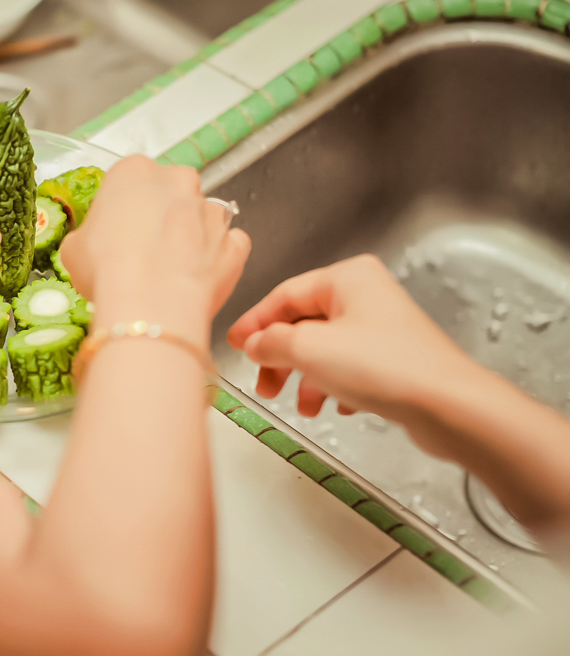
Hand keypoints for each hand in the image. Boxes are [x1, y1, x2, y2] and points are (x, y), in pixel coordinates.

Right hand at [60, 157, 250, 343]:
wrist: (149, 307)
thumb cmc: (107, 270)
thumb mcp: (74, 249)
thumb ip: (90, 236)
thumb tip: (94, 246)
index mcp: (134, 171)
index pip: (128, 181)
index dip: (121, 210)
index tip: (115, 232)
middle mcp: (178, 181)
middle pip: (169, 193)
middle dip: (160, 216)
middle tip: (142, 251)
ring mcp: (211, 211)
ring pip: (201, 218)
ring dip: (189, 237)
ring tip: (169, 272)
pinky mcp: (235, 244)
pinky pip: (228, 246)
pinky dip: (217, 259)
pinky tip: (197, 278)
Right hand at [227, 254, 480, 422]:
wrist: (448, 406)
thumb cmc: (388, 367)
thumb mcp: (309, 349)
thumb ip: (271, 343)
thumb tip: (254, 344)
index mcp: (347, 278)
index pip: (284, 295)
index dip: (255, 323)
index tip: (236, 344)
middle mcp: (366, 296)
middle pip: (304, 324)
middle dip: (281, 358)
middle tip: (266, 384)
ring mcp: (382, 328)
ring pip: (325, 349)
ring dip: (306, 378)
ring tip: (302, 405)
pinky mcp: (394, 359)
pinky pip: (349, 368)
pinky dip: (334, 386)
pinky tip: (335, 407)